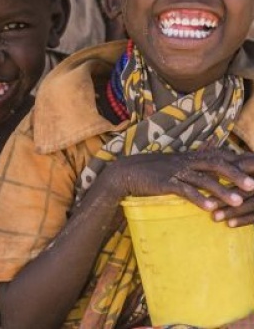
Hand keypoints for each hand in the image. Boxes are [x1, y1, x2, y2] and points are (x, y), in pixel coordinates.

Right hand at [108, 149, 253, 213]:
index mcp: (191, 157)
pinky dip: (198, 198)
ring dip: (221, 190)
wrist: (127, 171)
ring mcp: (175, 171)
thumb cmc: (154, 170)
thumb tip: (217, 171)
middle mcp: (186, 161)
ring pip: (202, 179)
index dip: (238, 161)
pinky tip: (210, 208)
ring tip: (238, 201)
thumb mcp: (177, 164)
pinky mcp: (165, 183)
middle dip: (235, 174)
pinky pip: (184, 190)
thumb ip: (197, 166)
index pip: (219, 155)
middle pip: (215, 164)